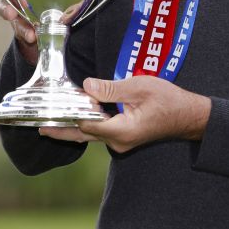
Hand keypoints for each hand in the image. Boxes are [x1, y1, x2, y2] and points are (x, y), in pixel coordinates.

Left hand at [38, 76, 211, 152]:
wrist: (189, 116)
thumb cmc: (169, 100)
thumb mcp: (140, 87)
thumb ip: (111, 89)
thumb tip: (87, 87)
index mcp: (122, 130)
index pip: (86, 123)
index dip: (68, 114)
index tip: (50, 110)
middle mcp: (118, 141)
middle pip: (83, 134)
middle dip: (62, 129)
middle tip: (39, 126)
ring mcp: (121, 142)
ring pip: (91, 134)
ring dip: (73, 126)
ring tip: (52, 120)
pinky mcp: (124, 137)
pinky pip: (101, 132)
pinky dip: (87, 124)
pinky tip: (78, 116)